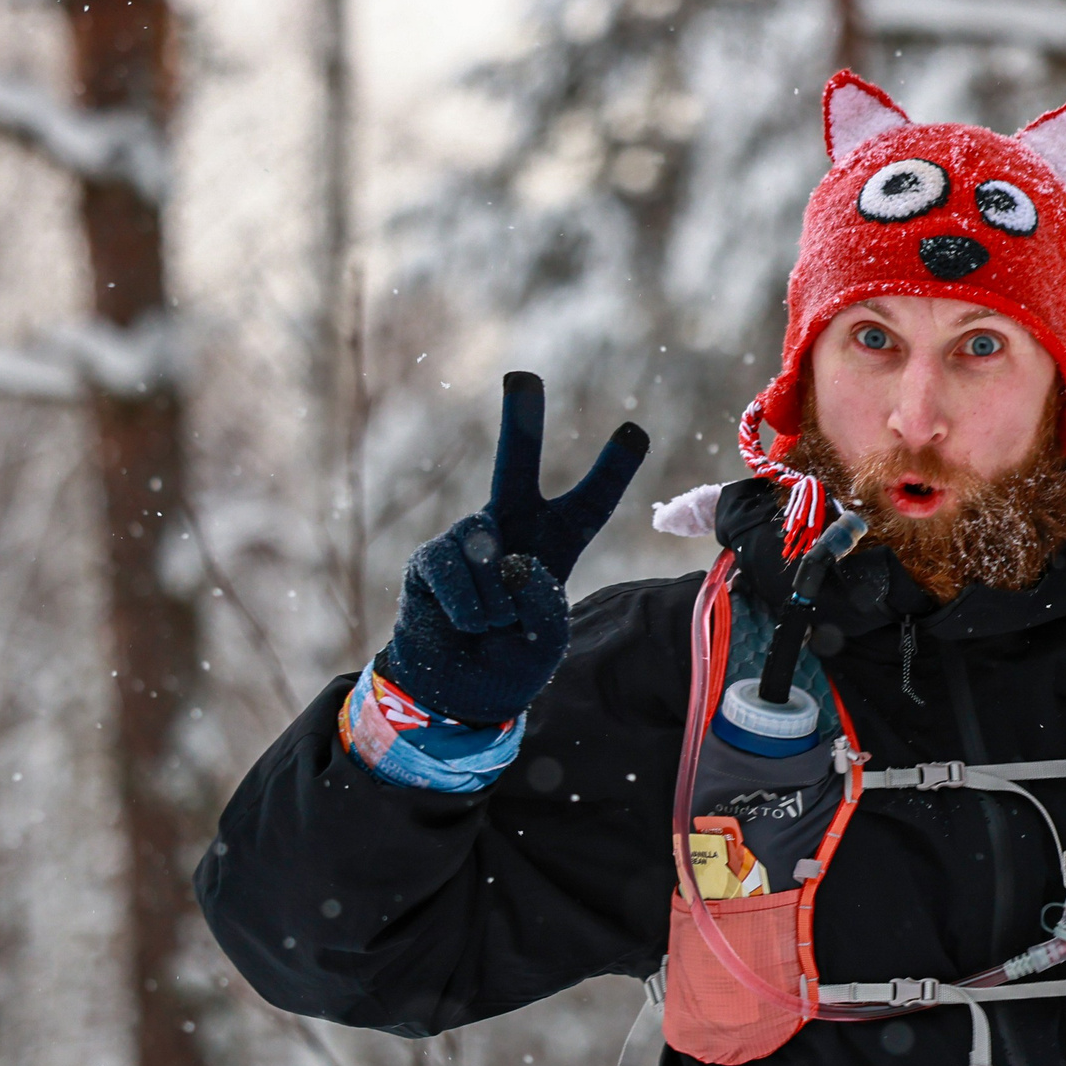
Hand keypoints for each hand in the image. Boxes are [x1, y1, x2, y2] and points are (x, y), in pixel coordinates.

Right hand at [376, 373, 648, 724]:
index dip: (610, 470)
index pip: (588, 504)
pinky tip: (464, 626)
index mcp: (554, 544)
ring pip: (487, 553)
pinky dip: (470, 610)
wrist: (460, 690)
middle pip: (515, 464)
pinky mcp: (430, 560)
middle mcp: (510, 527)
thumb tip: (497, 556)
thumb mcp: (548, 636)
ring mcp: (466, 539)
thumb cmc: (512, 659)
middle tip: (523, 376)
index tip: (634, 431)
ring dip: (497, 604)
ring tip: (492, 628)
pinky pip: (457, 575)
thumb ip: (538, 596)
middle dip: (519, 419)